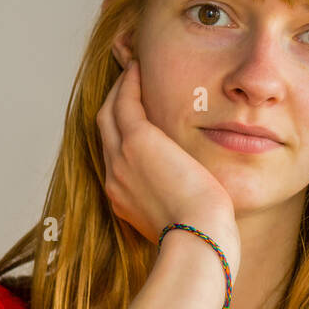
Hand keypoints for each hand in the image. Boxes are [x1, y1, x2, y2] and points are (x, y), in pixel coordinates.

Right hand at [96, 49, 237, 252]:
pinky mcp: (137, 141)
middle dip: (115, 104)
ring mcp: (120, 158)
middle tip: (127, 83)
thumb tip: (197, 198)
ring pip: (110, 112)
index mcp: (124, 197)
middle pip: (106, 129)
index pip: (116, 155)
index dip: (122, 132)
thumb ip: (180, 204)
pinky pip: (126, 101)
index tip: (135, 116)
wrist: (197, 240)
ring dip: (121, 88)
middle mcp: (114, 177)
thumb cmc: (202, 238)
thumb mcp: (184, 221)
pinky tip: (140, 67)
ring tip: (134, 69)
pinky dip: (130, 83)